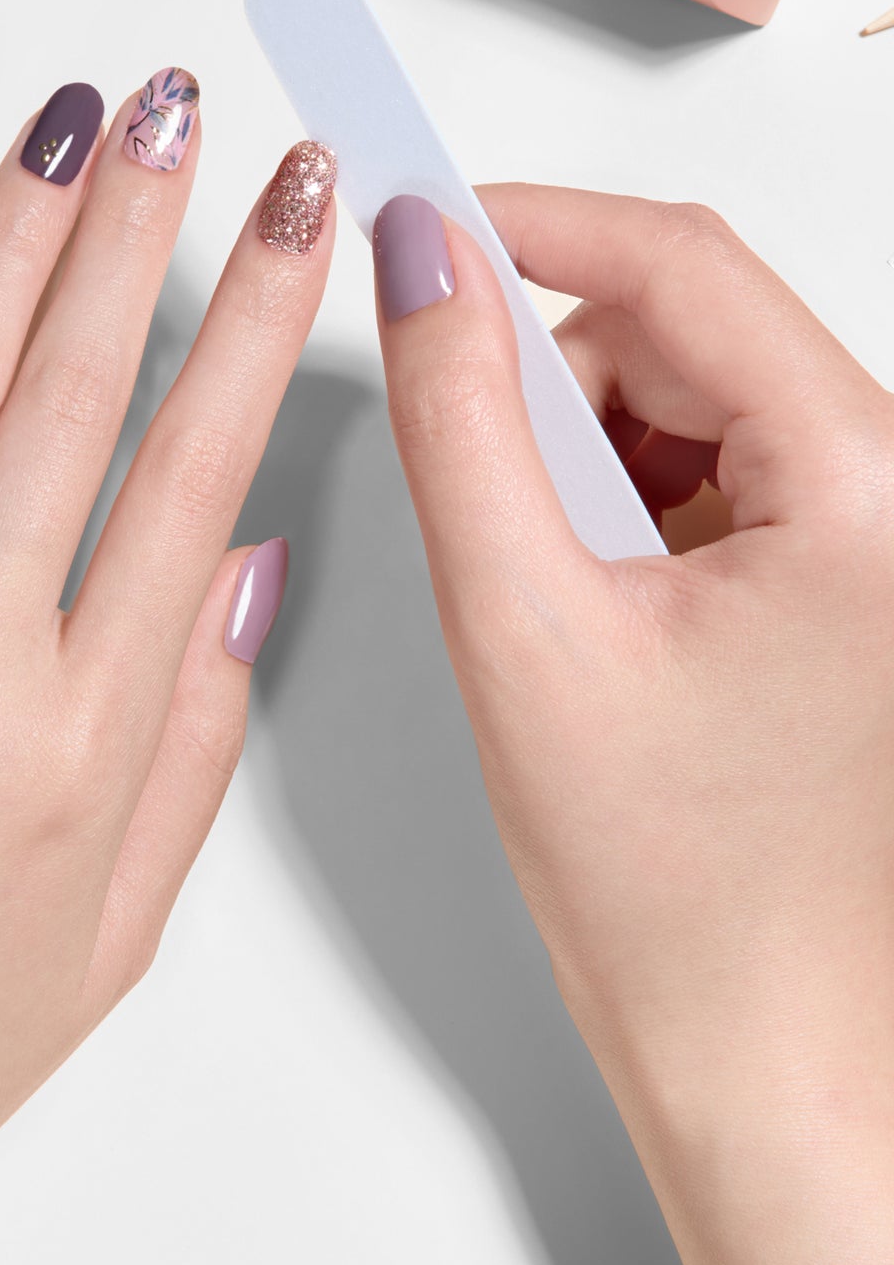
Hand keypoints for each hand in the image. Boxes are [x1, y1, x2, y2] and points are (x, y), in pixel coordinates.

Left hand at [0, 76, 337, 1264]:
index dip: (257, 321)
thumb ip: (191, 745)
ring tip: (71, 130)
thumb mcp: (109, 937)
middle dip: (145, 230)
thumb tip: (234, 570)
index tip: (297, 220)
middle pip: (74, 396)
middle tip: (183, 113)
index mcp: (79, 741)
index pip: (194, 471)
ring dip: (17, 240)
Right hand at [371, 186, 893, 1264]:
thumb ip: (457, 418)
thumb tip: (421, 261)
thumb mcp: (520, 626)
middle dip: (555, 385)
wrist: (757, 1052)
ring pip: (688, 397)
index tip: (417, 211)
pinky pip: (709, 465)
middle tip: (486, 496)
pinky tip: (604, 610)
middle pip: (683, 331)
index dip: (529, 224)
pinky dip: (625, 502)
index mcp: (866, 491)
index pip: (681, 267)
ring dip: (588, 457)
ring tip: (562, 601)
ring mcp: (877, 533)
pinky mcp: (844, 568)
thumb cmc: (672, 894)